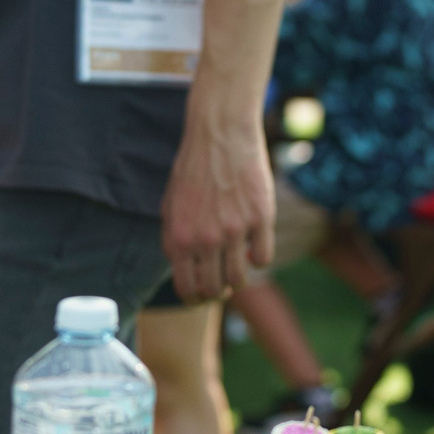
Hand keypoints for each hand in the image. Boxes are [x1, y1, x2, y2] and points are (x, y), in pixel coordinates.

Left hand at [160, 109, 274, 300]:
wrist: (220, 134)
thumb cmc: (193, 169)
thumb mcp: (170, 206)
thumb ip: (174, 240)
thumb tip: (184, 270)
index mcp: (178, 239)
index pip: (187, 289)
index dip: (195, 298)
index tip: (203, 295)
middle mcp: (205, 240)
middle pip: (214, 290)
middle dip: (217, 292)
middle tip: (222, 284)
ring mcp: (234, 231)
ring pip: (239, 280)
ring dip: (238, 279)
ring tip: (238, 264)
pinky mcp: (260, 219)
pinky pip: (263, 258)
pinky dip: (258, 257)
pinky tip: (254, 244)